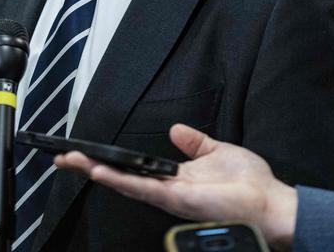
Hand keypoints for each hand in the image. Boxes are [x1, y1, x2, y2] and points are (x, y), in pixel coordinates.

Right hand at [54, 124, 297, 250]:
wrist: (271, 203)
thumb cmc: (250, 183)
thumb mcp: (218, 152)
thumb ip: (196, 143)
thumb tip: (176, 129)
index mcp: (174, 179)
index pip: (134, 170)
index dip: (109, 162)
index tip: (85, 152)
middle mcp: (167, 190)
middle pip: (121, 177)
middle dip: (90, 167)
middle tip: (61, 157)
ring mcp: (169, 197)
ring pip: (124, 183)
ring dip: (96, 171)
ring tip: (70, 161)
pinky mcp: (176, 200)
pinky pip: (142, 189)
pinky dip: (118, 180)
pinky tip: (99, 172)